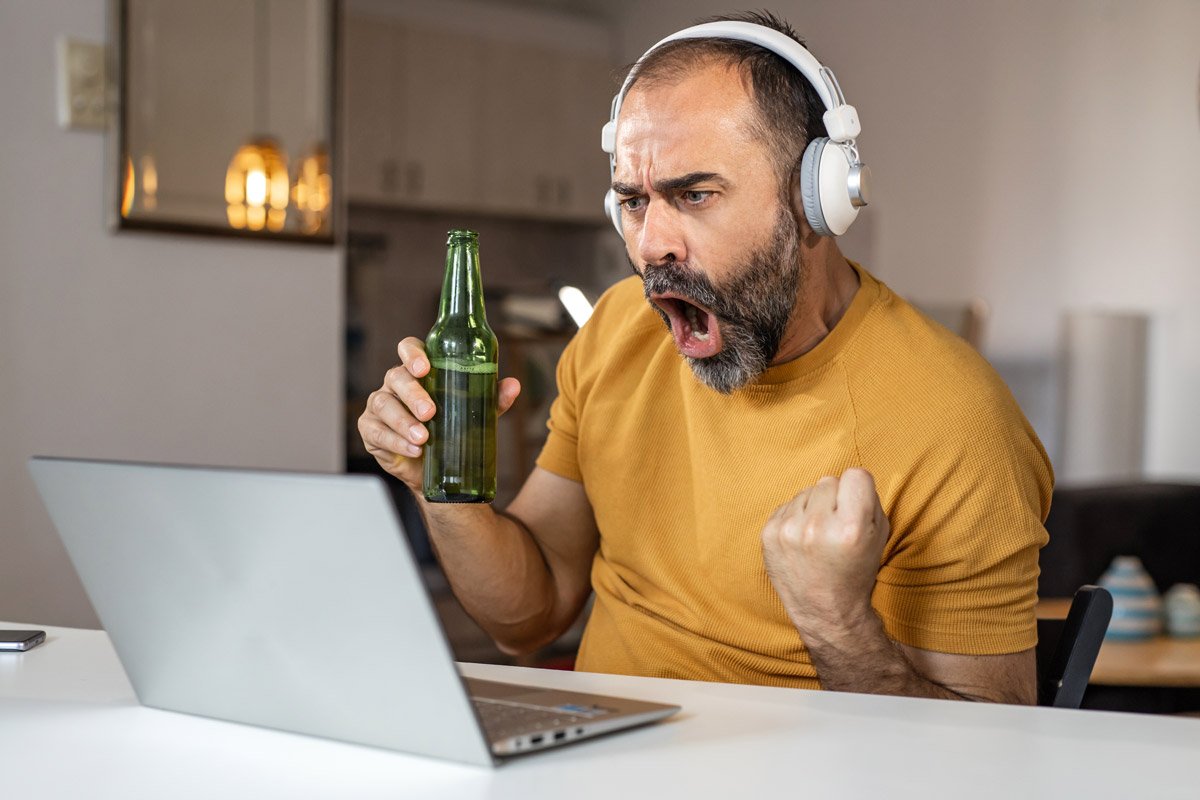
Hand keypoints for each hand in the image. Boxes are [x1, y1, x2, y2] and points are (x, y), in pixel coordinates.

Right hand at [357, 337, 520, 491]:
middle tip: (430, 413)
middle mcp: (395, 383)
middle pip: (396, 378)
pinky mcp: (370, 429)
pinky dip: (396, 442)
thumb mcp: (475, 412)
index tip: (425, 368)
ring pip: (384, 405)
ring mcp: (380, 404)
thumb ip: (492, 398)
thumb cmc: (452, 427)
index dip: (413, 354)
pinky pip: (377, 432)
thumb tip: (513, 385)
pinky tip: (413, 450)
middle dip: (413, 394)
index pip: (409, 348)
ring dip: (403, 422)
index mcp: (418, 370)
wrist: (437, 467)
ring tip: (423, 438)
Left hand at [760, 468, 889, 635]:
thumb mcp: (879, 537)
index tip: (856, 507)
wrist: (825, 610)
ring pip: (806, 491)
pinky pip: (787, 504)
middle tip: (836, 527)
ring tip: (818, 536)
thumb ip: (869, 500)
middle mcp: (817, 528)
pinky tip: (802, 541)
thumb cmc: (856, 571)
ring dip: (813, 507)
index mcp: (850, 528)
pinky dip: (795, 517)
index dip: (859, 490)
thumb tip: (851, 477)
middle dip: (835, 499)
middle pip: (829, 481)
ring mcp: (788, 531)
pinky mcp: (769, 534)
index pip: (856, 475)